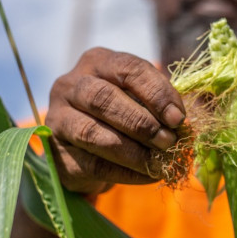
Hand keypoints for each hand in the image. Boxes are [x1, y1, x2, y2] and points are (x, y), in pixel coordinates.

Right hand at [45, 47, 185, 194]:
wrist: (87, 149)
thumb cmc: (122, 114)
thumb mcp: (139, 98)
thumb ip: (158, 102)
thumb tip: (179, 120)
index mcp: (97, 62)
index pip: (127, 68)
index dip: (156, 93)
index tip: (178, 118)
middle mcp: (70, 85)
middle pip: (104, 98)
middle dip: (142, 122)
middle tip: (169, 140)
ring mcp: (58, 119)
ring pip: (92, 133)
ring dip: (133, 150)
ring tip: (159, 161)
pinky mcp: (56, 154)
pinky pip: (92, 164)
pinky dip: (125, 172)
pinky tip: (148, 175)